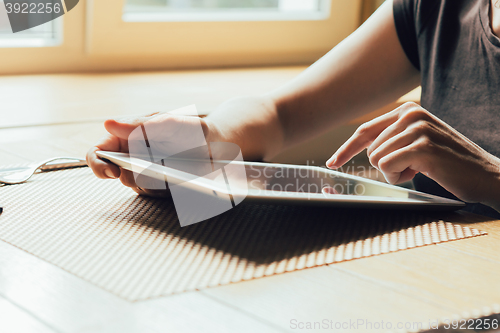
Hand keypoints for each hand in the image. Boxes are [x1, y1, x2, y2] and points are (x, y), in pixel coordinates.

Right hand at [86, 112, 219, 196]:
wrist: (218, 146)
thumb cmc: (192, 129)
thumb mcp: (170, 122)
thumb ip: (142, 124)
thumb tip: (109, 124)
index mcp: (127, 136)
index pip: (99, 151)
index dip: (98, 163)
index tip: (112, 172)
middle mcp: (132, 156)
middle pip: (114, 174)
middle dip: (129, 176)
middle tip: (149, 174)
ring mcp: (145, 173)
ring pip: (136, 186)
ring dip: (153, 183)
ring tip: (174, 170)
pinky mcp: (160, 188)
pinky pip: (155, 195)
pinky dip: (167, 190)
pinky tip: (180, 180)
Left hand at [326, 102, 499, 209]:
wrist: (486, 175)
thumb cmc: (449, 163)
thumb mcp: (418, 141)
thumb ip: (392, 137)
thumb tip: (361, 145)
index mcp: (408, 110)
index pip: (365, 130)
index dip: (346, 148)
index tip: (332, 162)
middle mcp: (411, 114)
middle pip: (370, 150)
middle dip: (388, 166)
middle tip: (416, 166)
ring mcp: (417, 128)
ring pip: (377, 160)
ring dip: (396, 173)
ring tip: (422, 168)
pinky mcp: (422, 146)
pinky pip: (387, 168)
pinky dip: (401, 177)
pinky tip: (423, 172)